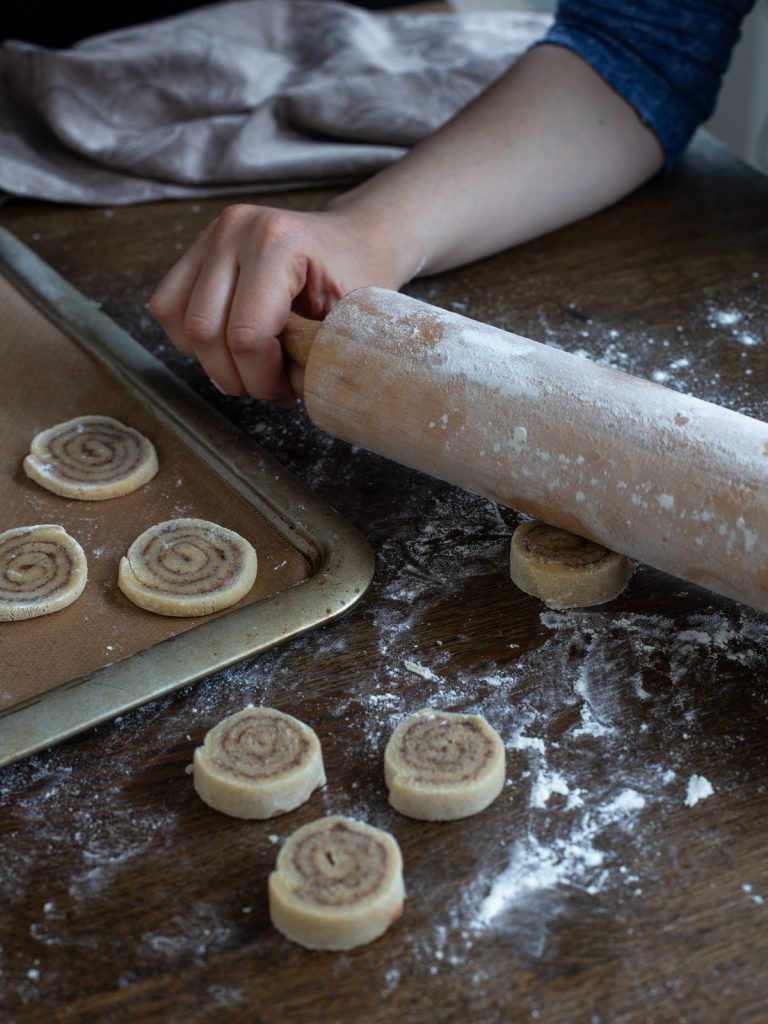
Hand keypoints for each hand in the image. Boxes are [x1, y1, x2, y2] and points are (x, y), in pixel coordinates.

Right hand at [149, 203, 400, 404]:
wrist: (352, 238)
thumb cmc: (357, 278)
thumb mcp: (350, 318)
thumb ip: (317, 355)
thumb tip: (282, 391)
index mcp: (279, 243)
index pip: (246, 334)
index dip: (262, 378)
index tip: (286, 390)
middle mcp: (235, 230)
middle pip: (205, 331)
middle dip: (235, 375)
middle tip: (269, 385)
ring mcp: (210, 235)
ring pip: (179, 321)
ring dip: (211, 360)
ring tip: (251, 365)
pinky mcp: (196, 247)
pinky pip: (167, 306)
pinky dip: (191, 339)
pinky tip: (228, 344)